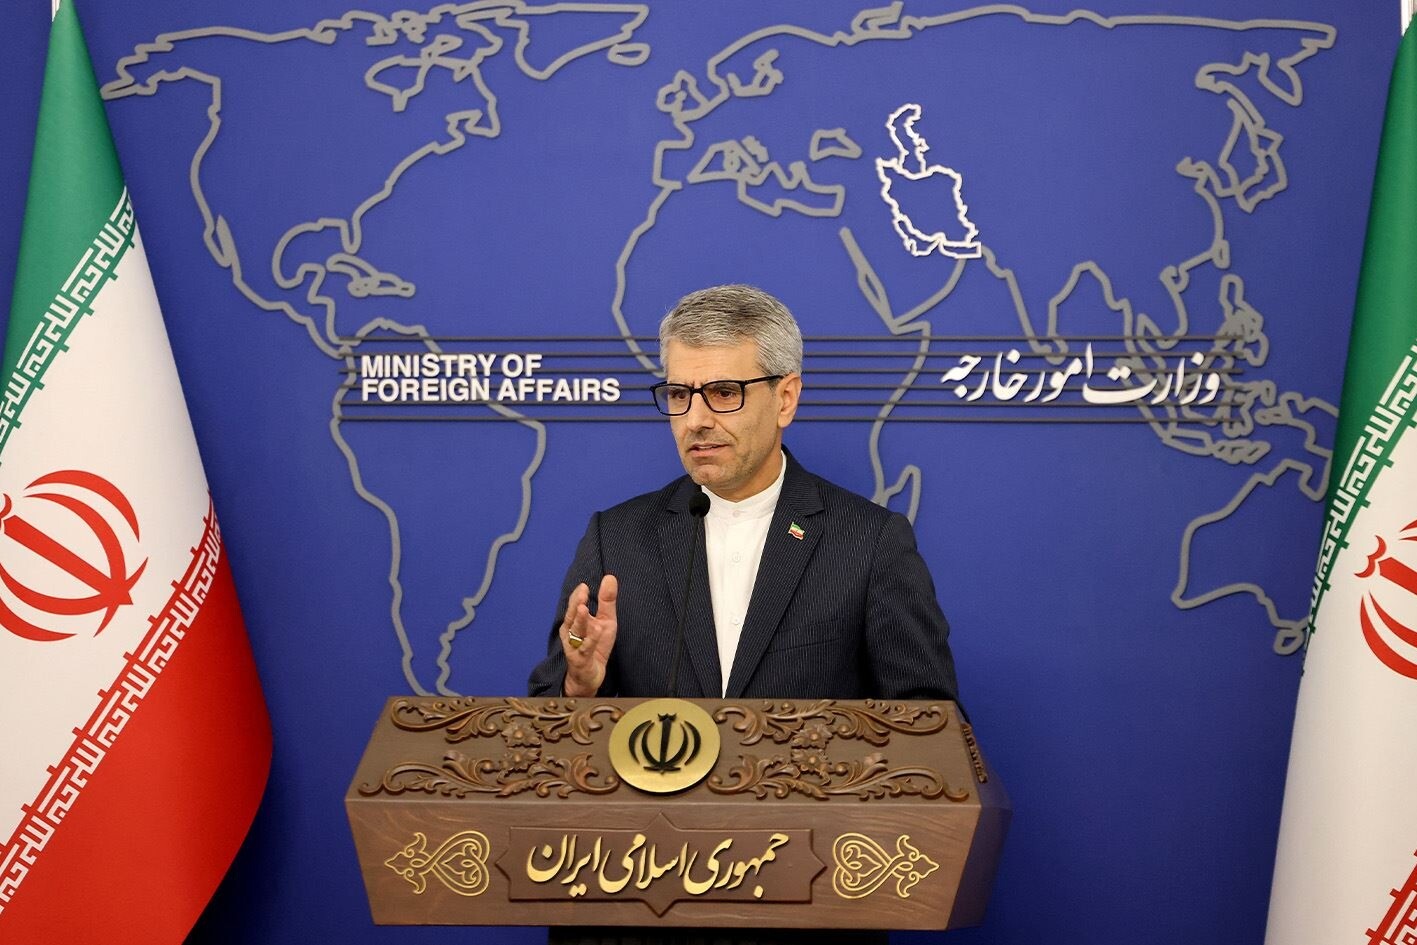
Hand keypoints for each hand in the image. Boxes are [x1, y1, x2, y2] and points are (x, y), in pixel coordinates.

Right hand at [560, 575, 617, 696]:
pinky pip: (586, 648)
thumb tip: (610, 577)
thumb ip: (606, 601)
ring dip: (580, 620)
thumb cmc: (595, 646)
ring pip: (576, 632)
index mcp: (575, 622)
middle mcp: (571, 633)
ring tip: (584, 609)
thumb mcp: (605, 621)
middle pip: (572, 617)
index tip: (584, 586)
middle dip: (576, 604)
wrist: (590, 675)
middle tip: (582, 593)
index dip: (578, 596)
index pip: (574, 606)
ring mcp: (575, 646)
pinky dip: (591, 639)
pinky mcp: (581, 660)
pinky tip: (597, 630)